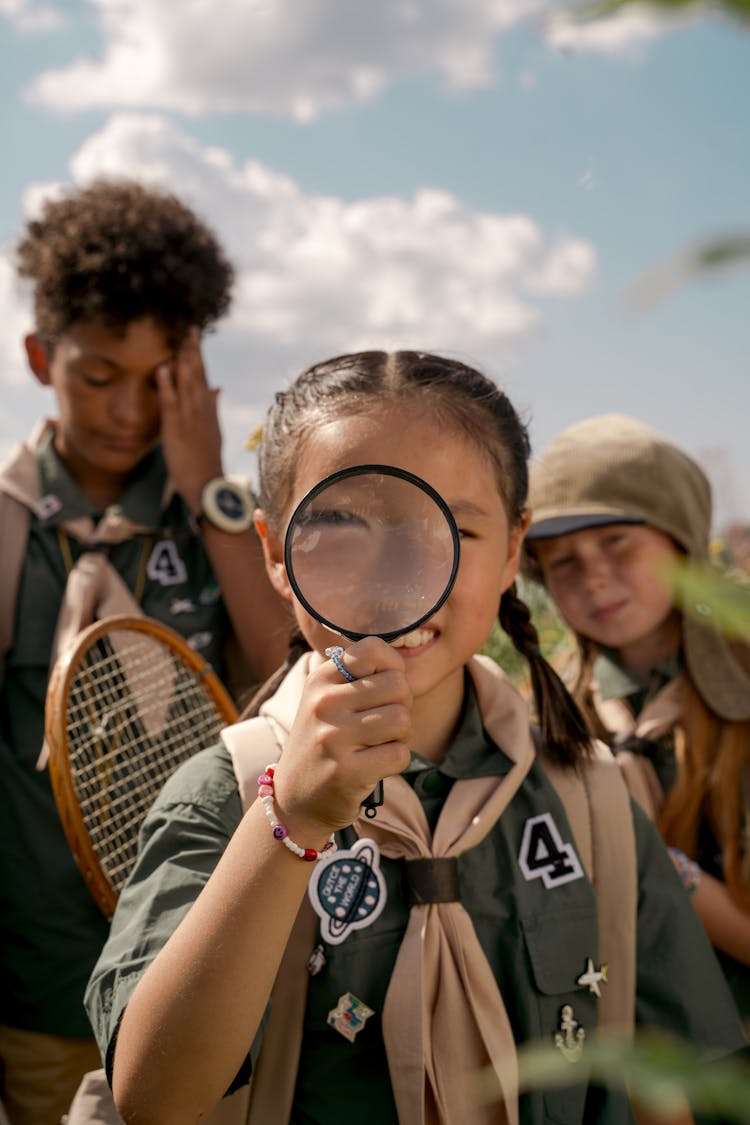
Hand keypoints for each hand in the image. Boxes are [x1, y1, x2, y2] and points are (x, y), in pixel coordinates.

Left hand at [157, 327, 222, 511]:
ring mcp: (190, 418)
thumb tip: (217, 388)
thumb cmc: (207, 463)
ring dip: (184, 360)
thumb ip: (213, 408)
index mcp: (208, 410)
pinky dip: (167, 384)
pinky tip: (164, 367)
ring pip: (188, 383)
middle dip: (194, 350)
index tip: (194, 336)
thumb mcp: (213, 431)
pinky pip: (171, 402)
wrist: (208, 487)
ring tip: (181, 338)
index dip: (198, 356)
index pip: (203, 377)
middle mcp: (201, 410)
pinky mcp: (177, 429)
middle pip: (198, 374)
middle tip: (190, 327)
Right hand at [272, 636, 411, 838]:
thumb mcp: (328, 701)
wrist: (295, 800)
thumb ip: (359, 679)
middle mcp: (324, 703)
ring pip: (402, 720)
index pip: (373, 649)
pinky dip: (395, 762)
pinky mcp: (346, 771)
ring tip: (379, 744)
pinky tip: (374, 766)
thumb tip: (400, 667)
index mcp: (321, 679)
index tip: (385, 689)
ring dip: (400, 736)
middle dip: (402, 706)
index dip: (393, 668)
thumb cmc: (324, 744)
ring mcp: (333, 737)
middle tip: (384, 724)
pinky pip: (400, 754)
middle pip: (398, 686)